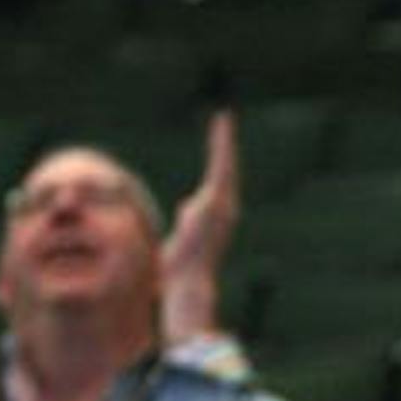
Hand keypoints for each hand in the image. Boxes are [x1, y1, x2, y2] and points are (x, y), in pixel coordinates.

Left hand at [160, 110, 239, 342]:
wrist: (187, 282)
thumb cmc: (177, 273)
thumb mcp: (174, 247)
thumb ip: (178, 234)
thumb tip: (173, 235)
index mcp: (212, 218)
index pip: (216, 187)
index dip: (218, 169)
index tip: (217, 153)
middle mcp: (224, 209)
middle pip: (227, 171)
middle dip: (225, 147)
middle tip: (223, 121)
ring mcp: (223, 204)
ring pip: (226, 166)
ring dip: (225, 141)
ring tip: (223, 118)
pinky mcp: (218, 198)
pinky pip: (221, 165)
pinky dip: (222, 144)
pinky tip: (221, 124)